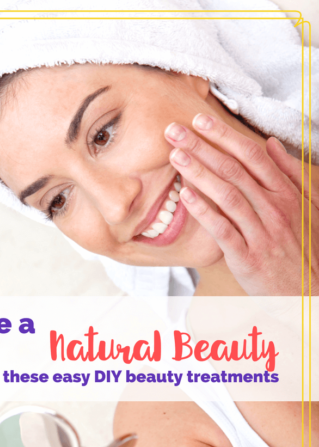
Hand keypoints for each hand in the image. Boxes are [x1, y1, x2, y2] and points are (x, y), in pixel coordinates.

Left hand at [165, 115, 318, 295]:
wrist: (308, 291)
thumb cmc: (304, 248)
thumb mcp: (309, 206)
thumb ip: (289, 173)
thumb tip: (271, 144)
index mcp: (286, 194)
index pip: (252, 156)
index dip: (224, 136)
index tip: (200, 121)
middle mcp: (274, 209)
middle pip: (234, 170)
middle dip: (202, 146)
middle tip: (175, 131)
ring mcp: (261, 233)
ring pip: (226, 195)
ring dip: (198, 172)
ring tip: (176, 156)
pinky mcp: (247, 256)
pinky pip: (222, 229)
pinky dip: (204, 211)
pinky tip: (185, 195)